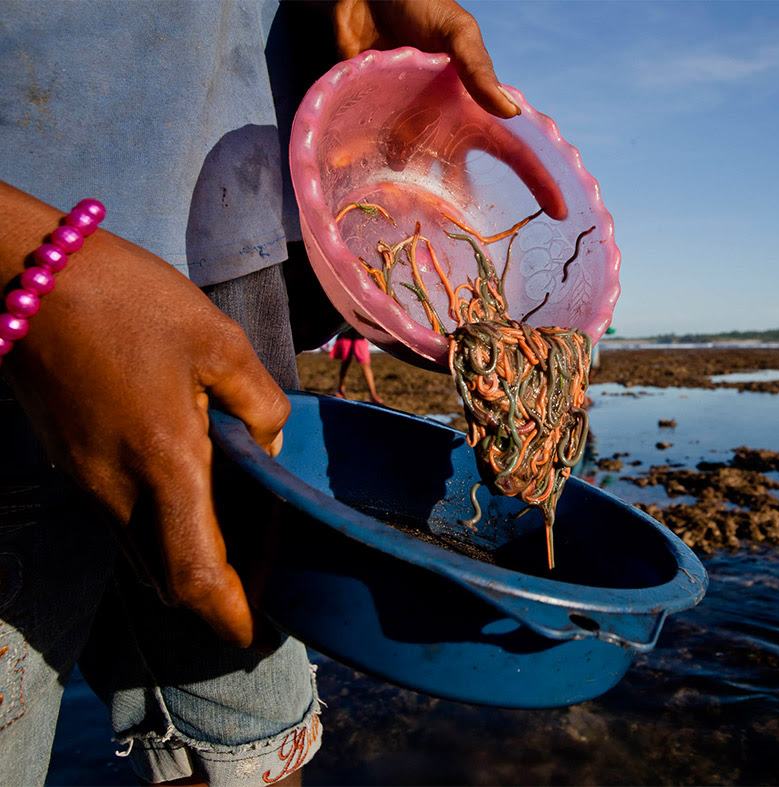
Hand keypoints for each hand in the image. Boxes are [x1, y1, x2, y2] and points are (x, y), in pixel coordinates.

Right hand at [2, 190, 287, 647]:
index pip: (194, 574)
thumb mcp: (219, 342)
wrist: (30, 276)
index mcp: (164, 463)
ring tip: (236, 547)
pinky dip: (159, 530)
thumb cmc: (131, 302)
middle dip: (212, 598)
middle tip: (260, 591)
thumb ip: (259, 404)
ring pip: (140, 552)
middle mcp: (117, 488)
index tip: (258, 634)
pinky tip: (192, 498)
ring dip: (185, 564)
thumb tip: (269, 447)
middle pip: (165, 578)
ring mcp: (85, 480)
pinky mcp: (70, 462)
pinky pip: (121, 520)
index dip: (229, 614)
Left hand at [331, 0, 566, 219]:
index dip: (539, 183)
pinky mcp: (365, 125)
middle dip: (460, 212)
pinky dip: (358, 171)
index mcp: (470, 113)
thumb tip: (510, 111)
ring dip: (406, 200)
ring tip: (405, 227)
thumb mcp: (457, 31)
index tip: (560, 214)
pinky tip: (354, 188)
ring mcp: (403, 131)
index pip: (512, 154)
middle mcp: (440, 130)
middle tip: (459, 240)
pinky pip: (364, 157)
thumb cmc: (420, 5)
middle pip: (459, 184)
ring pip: (411, 179)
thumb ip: (478, 69)